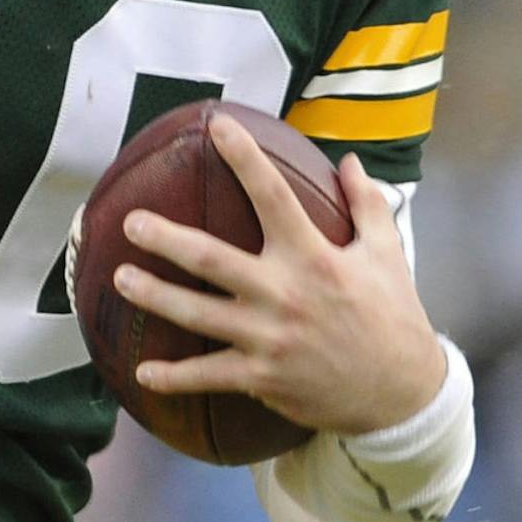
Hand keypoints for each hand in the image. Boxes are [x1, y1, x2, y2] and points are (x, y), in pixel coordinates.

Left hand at [113, 114, 445, 436]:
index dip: (244, 158)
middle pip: (211, 259)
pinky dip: (173, 377)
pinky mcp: (261, 378)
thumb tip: (348, 161)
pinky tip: (142, 372)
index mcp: (314, 257)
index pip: (272, 196)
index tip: (217, 127)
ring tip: (119, 278)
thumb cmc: (392, 318)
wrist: (401, 393)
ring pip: (197, 314)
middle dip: (165, 239)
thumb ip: (368, 204)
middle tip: (131, 222)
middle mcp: (284, 294)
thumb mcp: (386, 255)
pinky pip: (207, 376)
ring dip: (154, 296)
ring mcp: (268, 339)